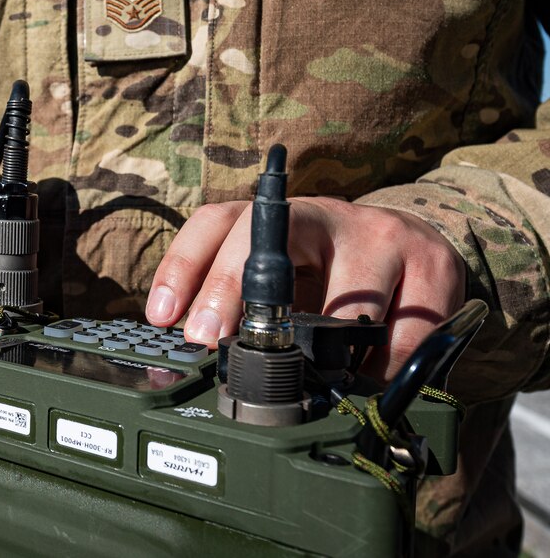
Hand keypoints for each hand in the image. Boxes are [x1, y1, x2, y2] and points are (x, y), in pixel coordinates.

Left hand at [144, 197, 465, 381]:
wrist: (418, 245)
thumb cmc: (330, 269)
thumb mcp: (281, 274)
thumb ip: (238, 303)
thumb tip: (192, 346)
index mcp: (276, 215)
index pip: (218, 223)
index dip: (183, 266)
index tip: (162, 315)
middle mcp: (325, 214)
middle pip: (270, 246)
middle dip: (232, 295)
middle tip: (212, 343)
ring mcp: (381, 237)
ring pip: (342, 304)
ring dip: (319, 354)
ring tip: (301, 381)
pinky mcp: (432, 266)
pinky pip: (402, 333)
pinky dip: (379, 368)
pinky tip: (364, 381)